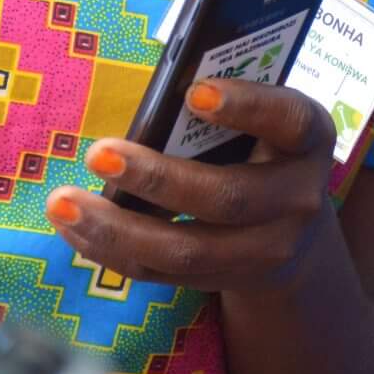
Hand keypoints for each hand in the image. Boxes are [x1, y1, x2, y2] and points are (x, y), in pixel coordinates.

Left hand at [48, 80, 341, 296]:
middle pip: (227, 197)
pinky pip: (165, 274)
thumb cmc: (261, 144)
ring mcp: (268, 249)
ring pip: (188, 250)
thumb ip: (225, 102)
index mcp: (309, 138)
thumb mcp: (262, 116)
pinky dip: (113, 252)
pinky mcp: (229, 281)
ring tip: (64, 201)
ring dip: (117, 228)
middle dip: (156, 177)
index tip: (193, 92)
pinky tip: (75, 227)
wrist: (293, 226)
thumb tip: (160, 92)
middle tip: (96, 153)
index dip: (246, 106)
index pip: (289, 119)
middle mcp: (299, 198)